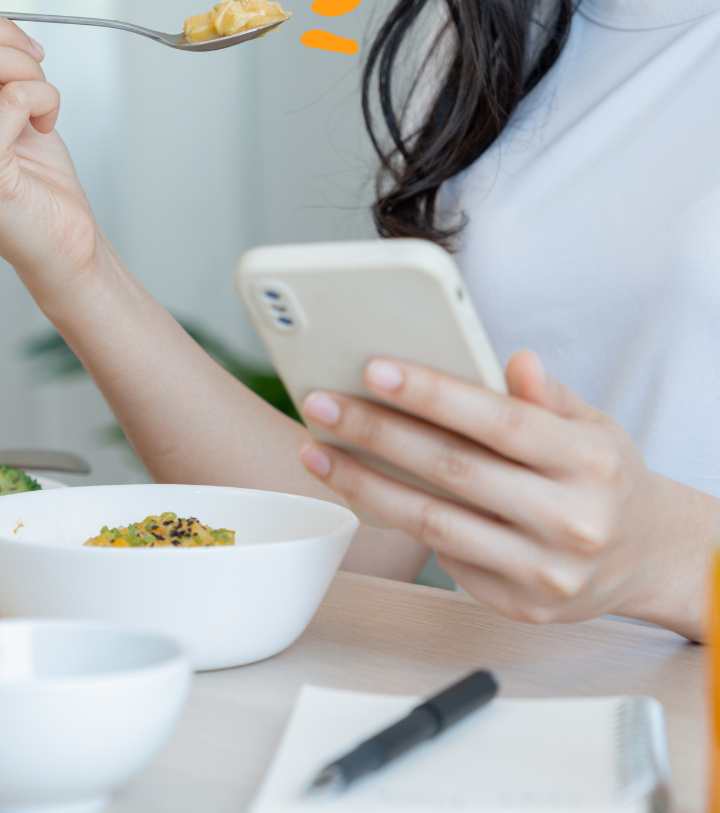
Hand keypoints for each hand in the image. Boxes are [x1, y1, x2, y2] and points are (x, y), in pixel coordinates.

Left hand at [297, 351, 717, 639]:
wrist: (646, 557)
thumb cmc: (602, 476)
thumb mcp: (593, 426)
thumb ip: (547, 395)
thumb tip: (514, 361)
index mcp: (590, 462)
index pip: (499, 420)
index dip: (434, 395)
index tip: (375, 370)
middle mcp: (572, 521)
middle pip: (453, 470)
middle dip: (376, 433)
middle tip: (322, 404)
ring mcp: (544, 572)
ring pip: (434, 522)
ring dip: (364, 483)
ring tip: (318, 450)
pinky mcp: (518, 605)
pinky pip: (443, 558)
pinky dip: (395, 521)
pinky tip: (360, 490)